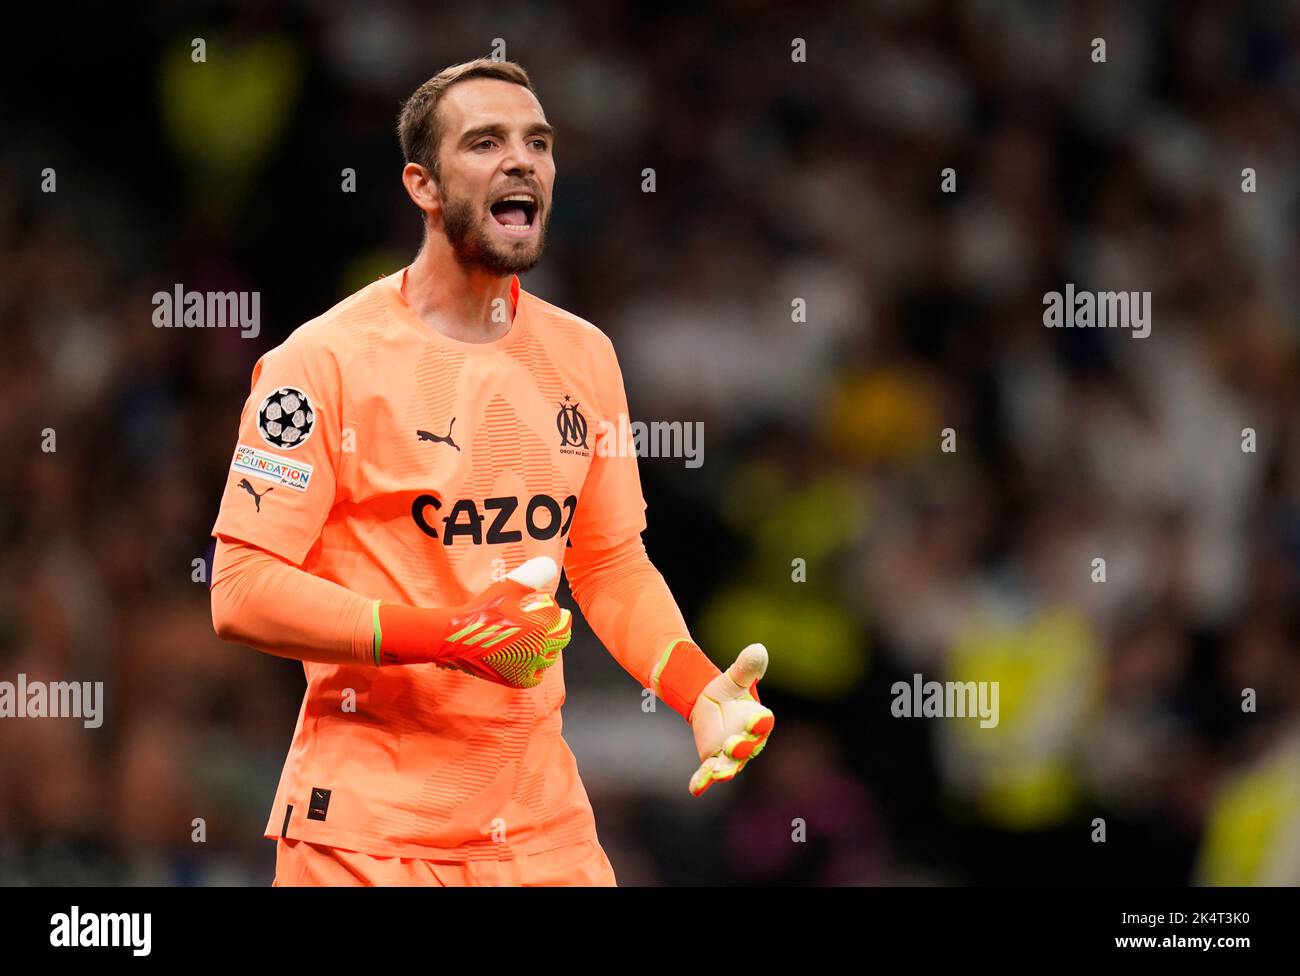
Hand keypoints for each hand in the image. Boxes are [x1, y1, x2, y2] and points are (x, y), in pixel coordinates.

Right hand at [378, 556, 570, 686]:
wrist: (455, 639)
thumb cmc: (480, 611)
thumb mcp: (506, 588)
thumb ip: (531, 576)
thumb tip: (550, 564)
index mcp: (539, 627)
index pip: (557, 614)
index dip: (550, 604)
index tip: (543, 600)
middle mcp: (538, 650)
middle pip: (561, 637)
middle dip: (561, 624)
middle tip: (562, 618)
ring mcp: (528, 668)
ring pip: (550, 656)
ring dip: (550, 645)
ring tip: (544, 636)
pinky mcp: (517, 680)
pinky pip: (537, 675)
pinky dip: (538, 667)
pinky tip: (533, 658)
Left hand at [688, 643, 774, 795]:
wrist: (710, 703)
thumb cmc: (729, 691)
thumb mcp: (735, 677)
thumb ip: (747, 667)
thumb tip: (758, 650)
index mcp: (757, 719)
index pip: (762, 723)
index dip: (760, 722)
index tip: (757, 720)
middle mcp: (747, 741)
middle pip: (747, 747)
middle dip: (741, 748)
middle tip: (733, 746)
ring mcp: (729, 754)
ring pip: (730, 765)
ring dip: (725, 770)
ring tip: (718, 774)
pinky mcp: (712, 760)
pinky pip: (707, 773)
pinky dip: (702, 782)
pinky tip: (694, 788)